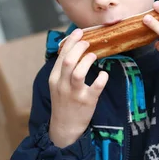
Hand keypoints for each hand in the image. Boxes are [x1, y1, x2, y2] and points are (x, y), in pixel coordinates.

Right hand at [48, 29, 108, 147]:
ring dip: (88, 61)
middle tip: (89, 43)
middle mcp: (62, 84)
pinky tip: (104, 74)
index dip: (71, 42)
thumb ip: (63, 69)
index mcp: (54, 78)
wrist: (65, 127)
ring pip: (78, 72)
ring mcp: (74, 93)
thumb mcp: (58, 85)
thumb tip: (73, 48)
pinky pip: (96, 87)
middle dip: (79, 48)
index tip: (79, 32)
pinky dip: (102, 78)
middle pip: (69, 61)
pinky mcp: (87, 101)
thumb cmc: (64, 102)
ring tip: (94, 56)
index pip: (61, 55)